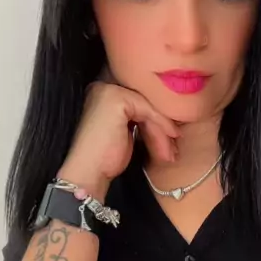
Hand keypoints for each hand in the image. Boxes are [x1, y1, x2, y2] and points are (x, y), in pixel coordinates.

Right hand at [58, 81, 179, 200]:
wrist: (88, 173)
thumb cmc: (105, 159)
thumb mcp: (127, 134)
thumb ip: (141, 121)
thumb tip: (171, 121)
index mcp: (105, 94)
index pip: (140, 103)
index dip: (158, 121)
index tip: (172, 140)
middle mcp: (104, 87)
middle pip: (145, 104)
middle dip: (162, 129)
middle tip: (173, 150)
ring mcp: (109, 91)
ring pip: (149, 108)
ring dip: (163, 132)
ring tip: (170, 153)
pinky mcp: (116, 99)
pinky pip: (148, 111)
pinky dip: (160, 127)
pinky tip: (167, 142)